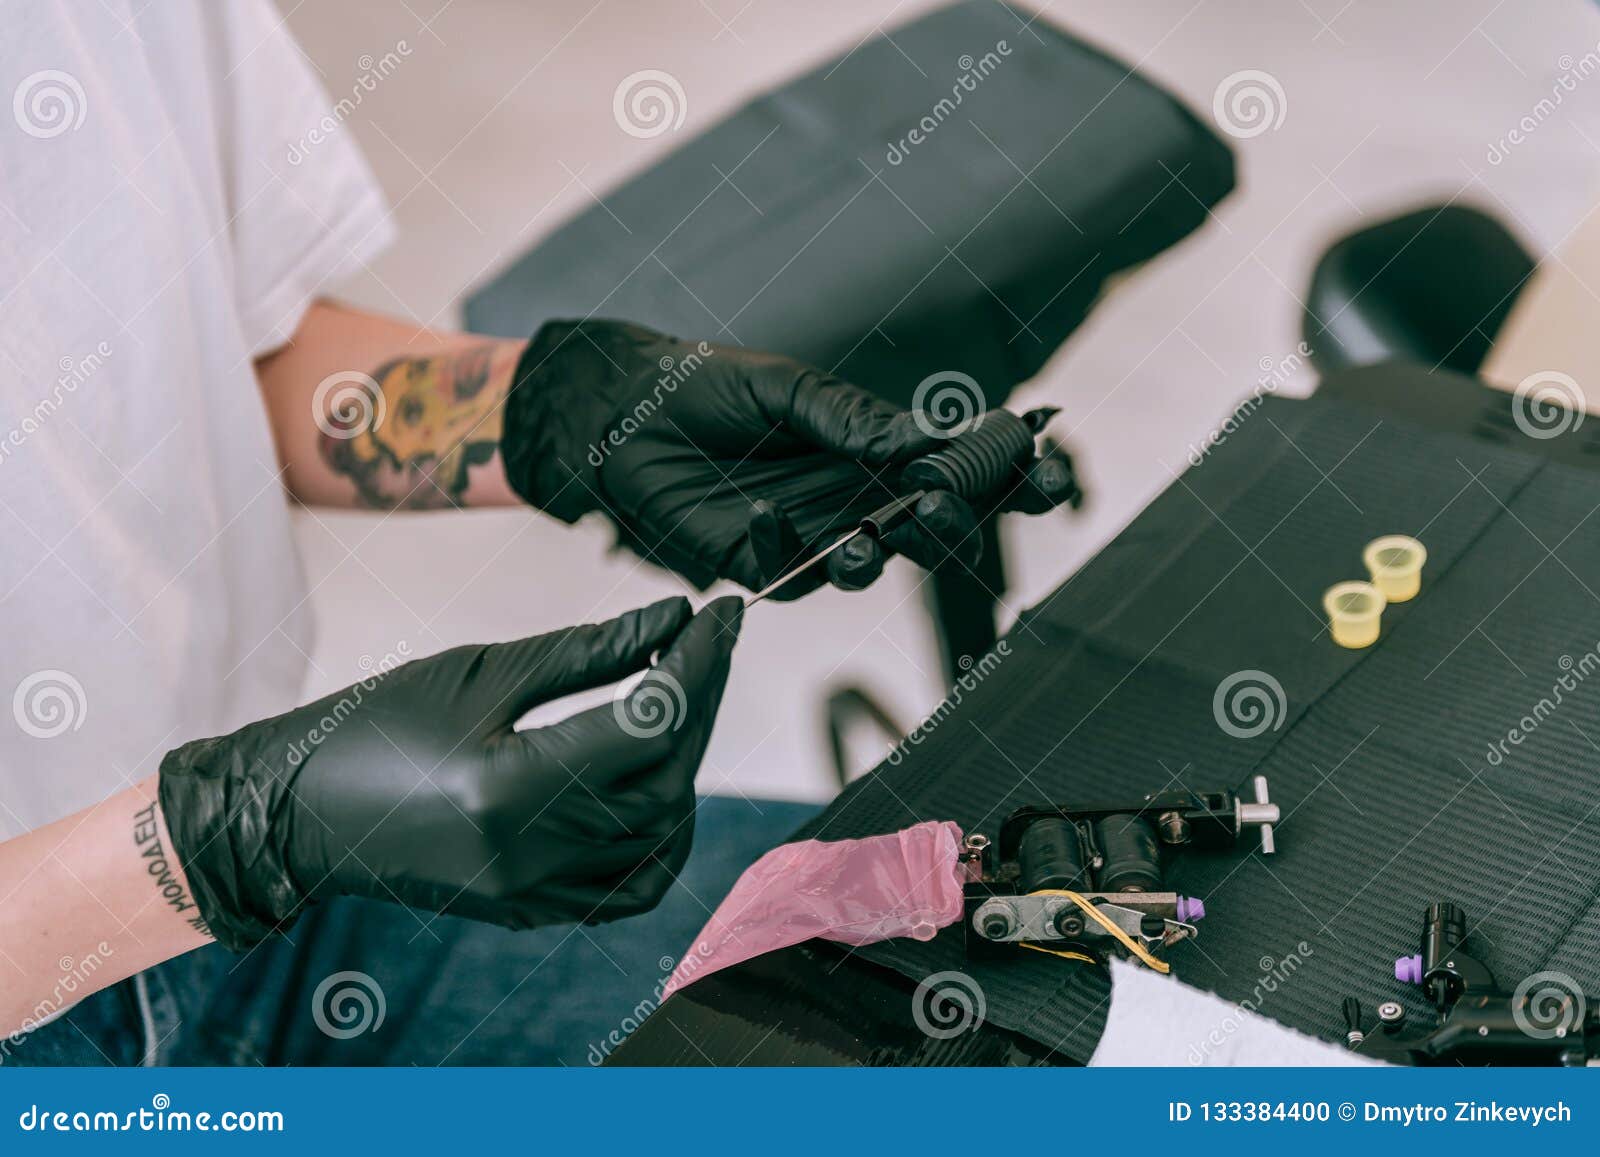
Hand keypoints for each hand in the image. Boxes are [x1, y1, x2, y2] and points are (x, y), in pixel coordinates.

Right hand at [158, 596, 741, 949]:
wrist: (297, 813)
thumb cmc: (373, 728)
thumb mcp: (480, 671)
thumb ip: (587, 651)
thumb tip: (673, 620)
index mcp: (512, 789)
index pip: (650, 723)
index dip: (699, 662)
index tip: (723, 612)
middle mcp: (532, 855)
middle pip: (666, 780)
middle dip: (699, 704)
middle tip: (706, 645)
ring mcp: (533, 894)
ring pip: (661, 838)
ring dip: (686, 767)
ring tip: (679, 705)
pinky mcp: (531, 910)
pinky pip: (629, 886)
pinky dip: (661, 835)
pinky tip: (657, 785)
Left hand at [500, 321, 1078, 598]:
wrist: (624, 415)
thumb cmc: (708, 389)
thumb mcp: (786, 389)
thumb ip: (851, 419)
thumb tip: (926, 438)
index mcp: (878, 451)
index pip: (961, 470)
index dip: (1011, 477)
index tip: (1053, 471)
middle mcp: (856, 499)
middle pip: (931, 526)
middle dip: (955, 521)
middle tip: (955, 502)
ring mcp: (812, 536)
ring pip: (872, 562)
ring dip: (883, 551)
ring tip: (877, 532)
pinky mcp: (760, 563)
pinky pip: (791, 570)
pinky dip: (788, 544)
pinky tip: (772, 510)